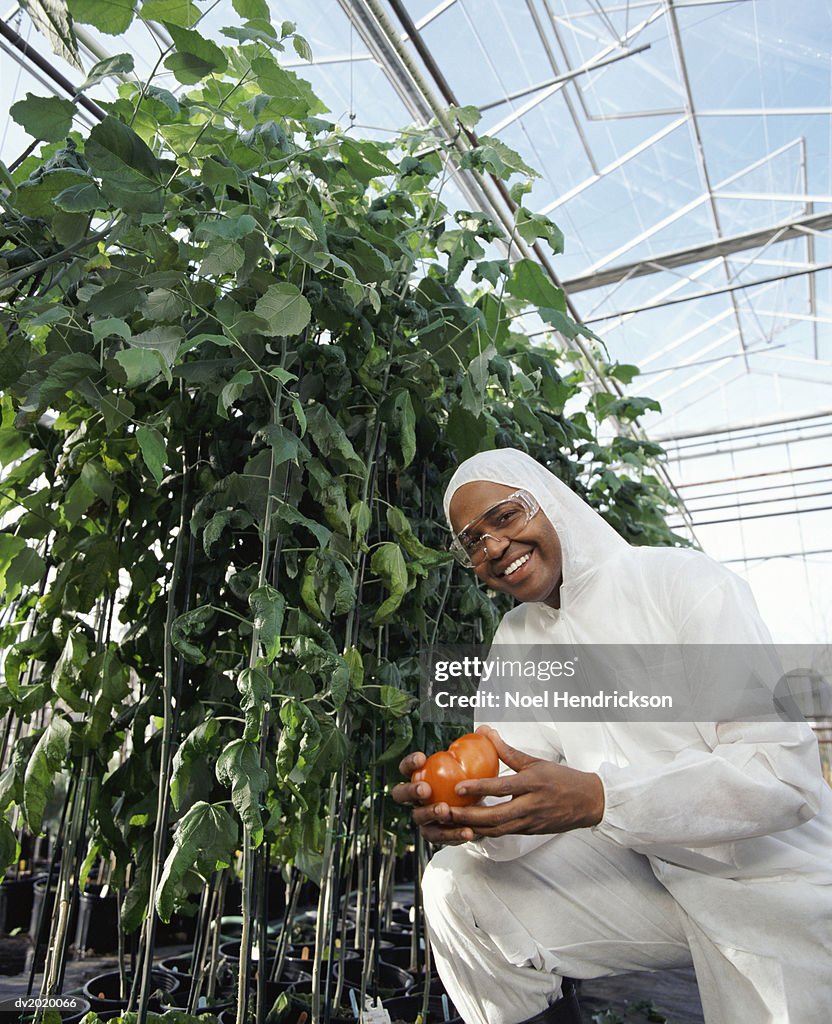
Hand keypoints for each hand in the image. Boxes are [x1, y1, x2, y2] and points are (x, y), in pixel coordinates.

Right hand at [391, 749, 481, 845]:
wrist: (477, 812)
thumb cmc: (467, 786)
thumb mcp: (472, 767)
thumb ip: (477, 749)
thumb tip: (486, 730)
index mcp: (420, 777)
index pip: (406, 768)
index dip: (410, 763)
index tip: (422, 758)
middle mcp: (416, 798)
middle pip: (401, 794)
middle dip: (411, 791)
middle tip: (425, 789)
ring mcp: (423, 818)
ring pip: (418, 817)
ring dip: (430, 813)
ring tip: (445, 810)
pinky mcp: (435, 835)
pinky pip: (440, 837)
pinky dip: (453, 834)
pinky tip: (467, 831)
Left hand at [437, 726, 604, 839]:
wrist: (588, 802)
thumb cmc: (561, 779)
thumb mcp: (535, 762)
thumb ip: (508, 750)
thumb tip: (486, 732)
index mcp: (532, 784)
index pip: (501, 787)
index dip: (478, 788)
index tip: (458, 788)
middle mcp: (531, 805)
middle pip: (496, 816)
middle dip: (469, 817)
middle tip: (447, 812)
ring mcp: (531, 822)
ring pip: (498, 830)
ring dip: (474, 828)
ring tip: (452, 822)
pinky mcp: (530, 832)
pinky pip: (504, 833)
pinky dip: (486, 832)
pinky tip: (470, 828)